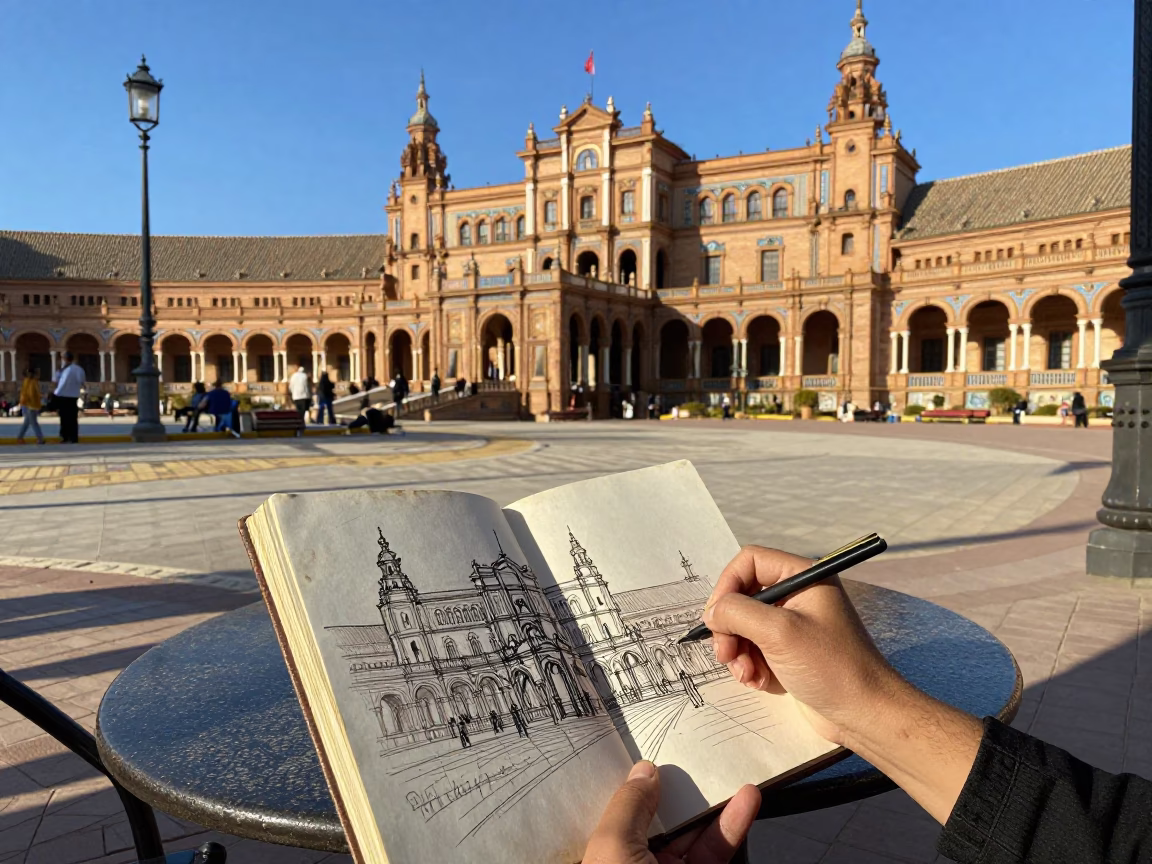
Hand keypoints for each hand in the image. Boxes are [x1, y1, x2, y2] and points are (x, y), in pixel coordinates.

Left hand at [583, 761, 759, 863]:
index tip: (639, 753)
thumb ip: (628, 807)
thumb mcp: (613, 849)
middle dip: (673, 790)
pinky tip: (745, 800)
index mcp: (602, 861)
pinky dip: (733, 825)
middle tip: (687, 752)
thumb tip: (644, 771)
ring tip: (726, 769)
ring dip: (712, 803)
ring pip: (691, 835)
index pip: (611, 818)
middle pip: (654, 823)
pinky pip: (717, 852)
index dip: (624, 787)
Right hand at [702, 546, 982, 823]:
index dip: (727, 585)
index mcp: (804, 577)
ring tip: (747, 674)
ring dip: (737, 651)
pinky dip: (750, 666)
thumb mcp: (779, 631)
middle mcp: (798, 596)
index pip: (750, 562)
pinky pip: (755, 650)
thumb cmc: (831, 666)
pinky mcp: (790, 653)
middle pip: (742, 596)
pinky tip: (760, 682)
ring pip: (744, 627)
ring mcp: (794, 626)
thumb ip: (738, 612)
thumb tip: (711, 612)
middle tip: (726, 653)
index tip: (716, 616)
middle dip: (730, 627)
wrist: (864, 714)